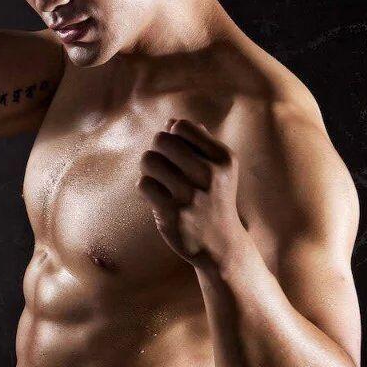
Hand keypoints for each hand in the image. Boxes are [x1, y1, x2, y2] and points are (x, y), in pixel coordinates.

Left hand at [137, 118, 246, 268]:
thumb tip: (171, 121)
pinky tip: (156, 196)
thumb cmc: (214, 200)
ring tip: (157, 179)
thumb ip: (198, 143)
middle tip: (162, 165)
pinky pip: (144, 184)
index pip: (181, 127)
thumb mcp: (218, 169)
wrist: (220, 245)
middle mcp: (209, 174)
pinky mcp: (172, 213)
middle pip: (161, 140)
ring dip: (148, 168)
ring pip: (149, 160)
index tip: (176, 152)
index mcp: (222, 158)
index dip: (172, 135)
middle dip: (157, 150)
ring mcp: (190, 195)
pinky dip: (146, 188)